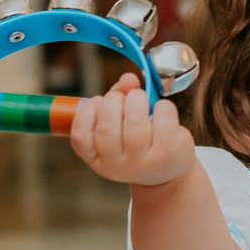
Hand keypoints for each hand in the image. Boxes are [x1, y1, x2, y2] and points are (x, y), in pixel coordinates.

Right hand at [70, 72, 193, 188]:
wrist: (167, 170)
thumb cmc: (138, 142)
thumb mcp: (121, 125)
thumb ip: (119, 97)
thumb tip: (128, 78)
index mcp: (98, 159)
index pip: (81, 136)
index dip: (87, 112)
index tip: (97, 100)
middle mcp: (118, 166)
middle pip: (107, 128)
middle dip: (115, 100)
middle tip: (125, 97)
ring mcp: (143, 163)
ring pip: (136, 122)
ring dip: (138, 99)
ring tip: (142, 99)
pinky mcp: (168, 154)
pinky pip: (163, 119)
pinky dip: (163, 106)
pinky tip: (162, 110)